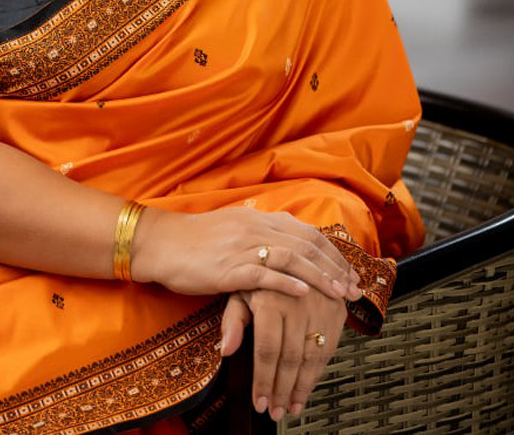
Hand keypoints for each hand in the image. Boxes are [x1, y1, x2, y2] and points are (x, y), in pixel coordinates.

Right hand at [132, 207, 361, 301]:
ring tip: (339, 293)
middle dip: (334, 267)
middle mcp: (254, 227)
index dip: (331, 252)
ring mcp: (242, 247)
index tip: (349, 271)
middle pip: (305, 244)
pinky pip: (263, 275)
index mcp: (257, 218)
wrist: (160, 243)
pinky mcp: (229, 268)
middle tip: (353, 288)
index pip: (305, 232)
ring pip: (291, 259)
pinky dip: (287, 284)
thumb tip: (273, 224)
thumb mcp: (230, 226)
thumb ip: (254, 228)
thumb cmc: (194, 241)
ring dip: (319, 277)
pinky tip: (304, 294)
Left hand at [221, 285, 346, 420]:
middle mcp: (298, 301)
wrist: (291, 249)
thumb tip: (226, 350)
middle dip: (282, 390)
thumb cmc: (259, 273)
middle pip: (290, 357)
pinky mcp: (337, 309)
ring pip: (313, 357)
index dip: (263, 380)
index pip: (267, 350)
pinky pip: (330, 348)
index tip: (259, 402)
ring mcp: (320, 305)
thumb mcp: (239, 290)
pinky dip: (319, 371)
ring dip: (302, 387)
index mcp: (271, 297)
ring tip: (292, 407)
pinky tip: (308, 386)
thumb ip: (232, 320)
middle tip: (276, 411)